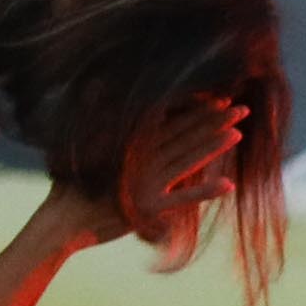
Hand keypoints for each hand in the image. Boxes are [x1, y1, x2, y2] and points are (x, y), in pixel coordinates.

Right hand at [35, 97, 246, 251]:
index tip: (219, 99)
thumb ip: (98, 116)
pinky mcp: (148, 206)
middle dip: (214, 121)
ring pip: (187, 159)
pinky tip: (229, 185)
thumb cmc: (73, 186)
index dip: (196, 110)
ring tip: (238, 134)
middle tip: (242, 109)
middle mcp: (141, 158)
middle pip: (184, 136)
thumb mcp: (85, 146)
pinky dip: (205, 191)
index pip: (170, 121)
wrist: (63, 221)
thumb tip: (95, 84)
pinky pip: (182, 198)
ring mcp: (147, 182)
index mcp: (130, 143)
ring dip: (214, 147)